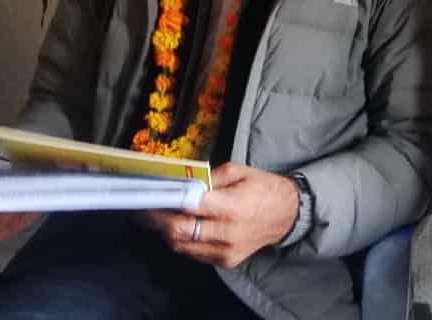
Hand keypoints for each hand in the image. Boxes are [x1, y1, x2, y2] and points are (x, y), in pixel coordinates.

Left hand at [142, 164, 298, 269]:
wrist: (288, 214)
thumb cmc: (263, 188)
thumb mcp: (238, 171)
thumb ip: (209, 177)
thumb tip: (182, 182)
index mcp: (232, 206)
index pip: (188, 207)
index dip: (165, 202)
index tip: (148, 196)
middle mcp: (227, 232)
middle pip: (179, 231)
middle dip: (157, 221)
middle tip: (144, 210)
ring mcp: (226, 251)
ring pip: (182, 246)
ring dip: (165, 232)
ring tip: (155, 219)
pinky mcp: (226, 261)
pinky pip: (193, 253)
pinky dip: (182, 241)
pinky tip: (177, 229)